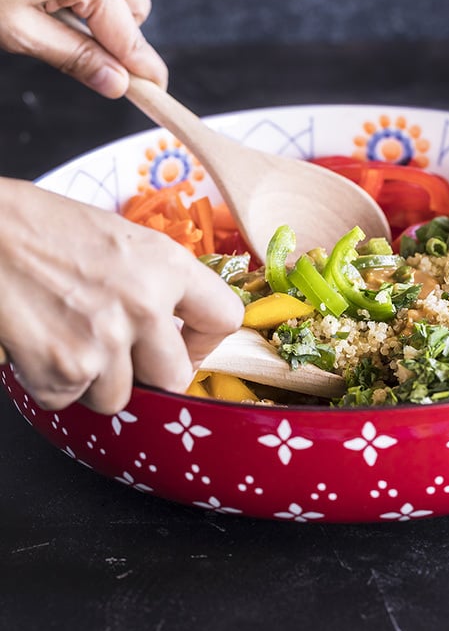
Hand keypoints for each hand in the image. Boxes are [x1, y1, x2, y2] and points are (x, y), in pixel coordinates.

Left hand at [0, 0, 166, 97]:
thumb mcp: (18, 31)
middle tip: (85, 51)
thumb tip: (116, 83)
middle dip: (121, 34)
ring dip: (102, 7)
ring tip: (55, 12)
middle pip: (136, 9)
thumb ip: (75, 58)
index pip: (133, 39)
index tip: (156, 91)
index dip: (145, 71)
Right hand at [0, 178, 244, 412]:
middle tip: (123, 357)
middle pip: (174, 379)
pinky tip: (42, 344)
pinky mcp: (63, 370)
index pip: (225, 318)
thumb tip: (177, 330)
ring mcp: (105, 341)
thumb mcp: (124, 241)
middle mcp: (144, 305)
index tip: (186, 344)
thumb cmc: (47, 229)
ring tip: (70, 339)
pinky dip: (54, 384)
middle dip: (148, 376)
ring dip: (95, 381)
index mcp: (167, 265)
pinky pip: (70, 400)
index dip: (205, 339)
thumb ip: (161, 285)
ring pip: (118, 398)